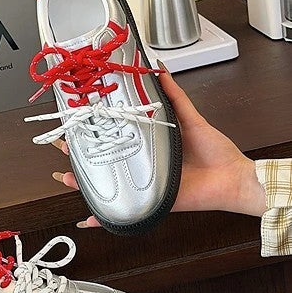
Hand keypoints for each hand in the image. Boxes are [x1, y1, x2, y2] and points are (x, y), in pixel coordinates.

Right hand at [52, 68, 266, 226]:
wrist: (231, 178)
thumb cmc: (215, 152)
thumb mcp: (189, 118)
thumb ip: (173, 96)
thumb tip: (159, 70)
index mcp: (150, 148)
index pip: (116, 139)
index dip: (95, 133)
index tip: (77, 125)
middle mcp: (143, 167)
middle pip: (105, 164)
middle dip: (80, 158)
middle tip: (61, 150)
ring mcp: (145, 187)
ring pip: (108, 188)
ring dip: (84, 186)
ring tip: (66, 178)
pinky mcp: (151, 204)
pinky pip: (124, 215)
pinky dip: (104, 222)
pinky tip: (88, 221)